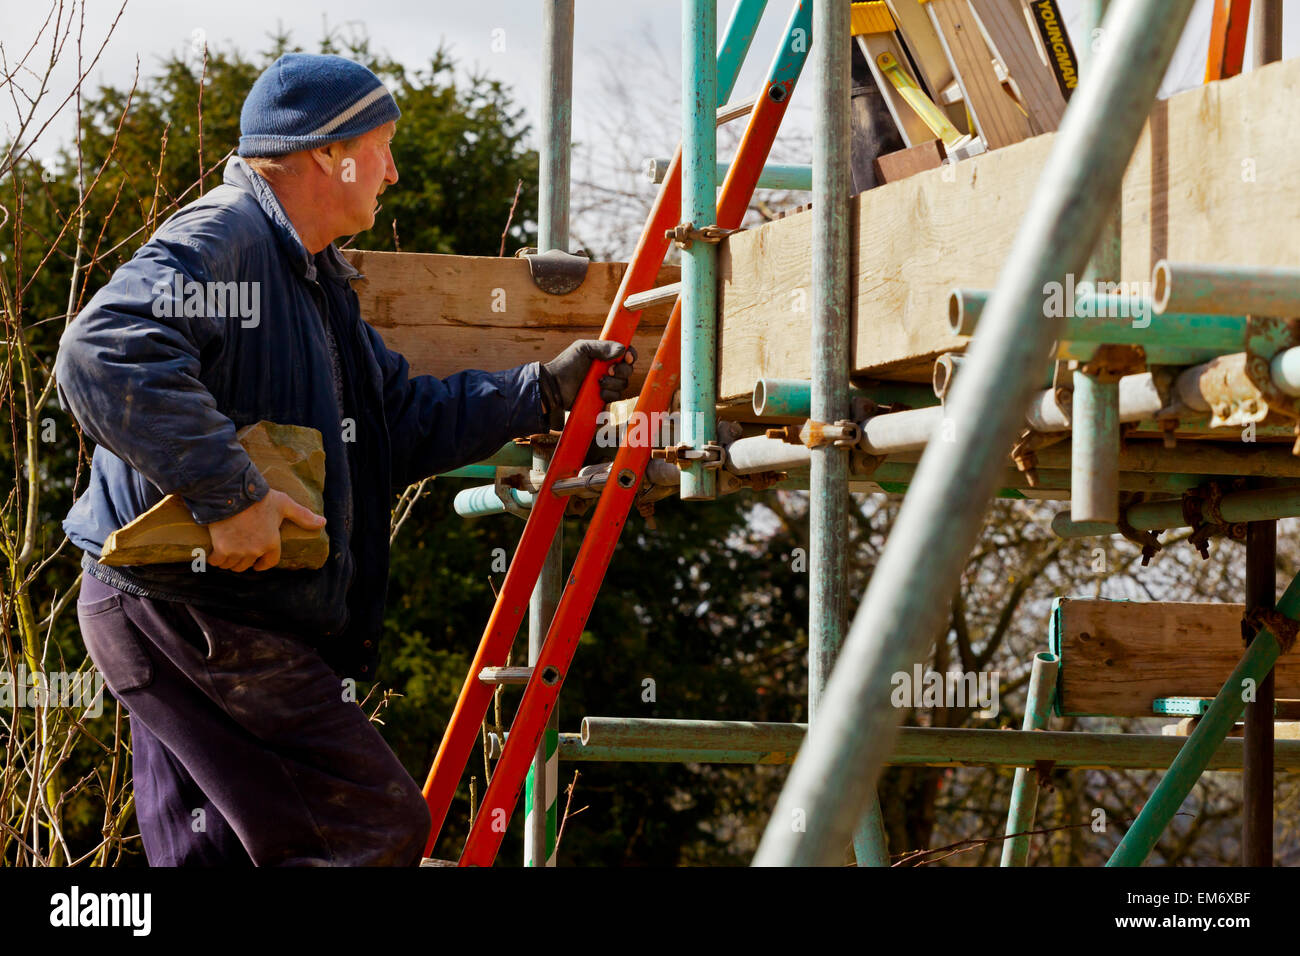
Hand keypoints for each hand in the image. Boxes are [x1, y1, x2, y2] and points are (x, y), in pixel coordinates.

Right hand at [207, 490, 325, 571]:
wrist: (231, 493)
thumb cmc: (259, 498)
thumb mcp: (284, 504)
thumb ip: (303, 515)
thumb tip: (323, 522)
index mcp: (272, 542)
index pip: (269, 562)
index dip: (263, 564)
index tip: (258, 564)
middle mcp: (256, 550)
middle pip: (248, 566)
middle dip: (245, 561)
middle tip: (240, 552)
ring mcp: (238, 551)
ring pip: (233, 566)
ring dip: (230, 562)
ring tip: (228, 552)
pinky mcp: (221, 548)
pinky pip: (217, 562)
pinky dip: (215, 559)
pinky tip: (215, 553)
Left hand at [542, 340, 636, 408]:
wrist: (555, 386)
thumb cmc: (566, 364)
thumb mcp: (583, 349)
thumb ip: (603, 347)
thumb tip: (623, 350)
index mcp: (606, 355)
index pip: (626, 353)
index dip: (631, 355)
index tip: (627, 358)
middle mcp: (609, 369)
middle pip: (628, 370)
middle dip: (621, 371)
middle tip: (608, 371)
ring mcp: (607, 385)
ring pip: (623, 385)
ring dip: (613, 384)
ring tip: (598, 382)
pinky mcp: (603, 398)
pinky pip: (615, 398)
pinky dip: (609, 395)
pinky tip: (598, 392)